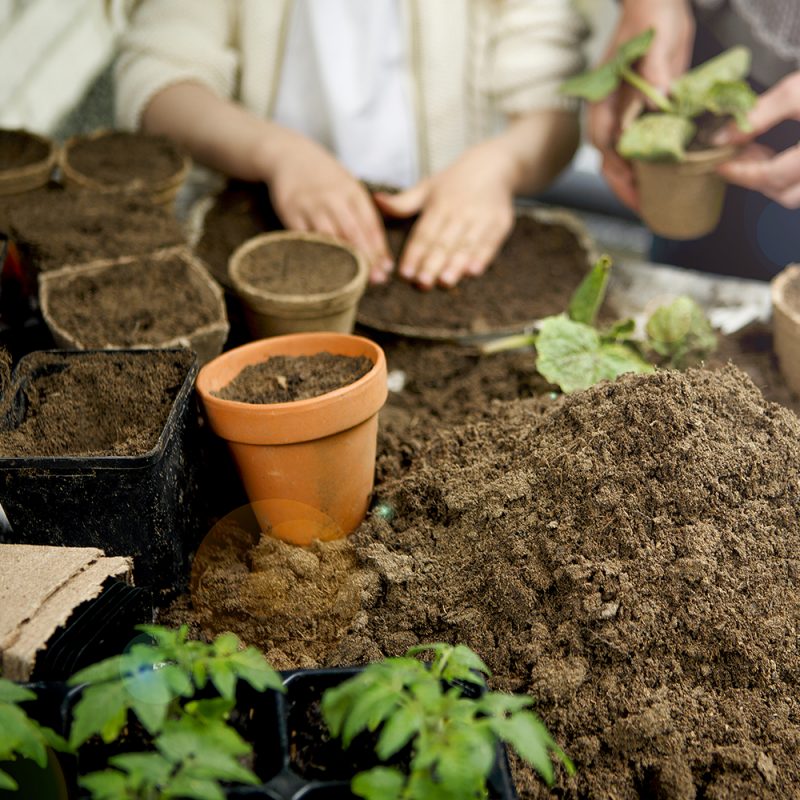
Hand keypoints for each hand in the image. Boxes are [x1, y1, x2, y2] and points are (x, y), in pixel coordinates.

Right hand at [265, 130, 392, 282]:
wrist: (290, 157)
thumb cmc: (326, 180)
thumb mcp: (350, 189)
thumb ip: (365, 218)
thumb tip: (383, 257)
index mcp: (353, 192)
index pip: (370, 224)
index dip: (379, 248)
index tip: (386, 269)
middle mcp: (333, 198)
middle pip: (353, 232)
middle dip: (366, 258)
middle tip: (376, 279)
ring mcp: (311, 205)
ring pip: (330, 237)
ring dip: (343, 260)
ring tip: (353, 280)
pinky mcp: (291, 213)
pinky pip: (305, 239)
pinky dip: (316, 255)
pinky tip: (324, 271)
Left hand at [373, 142, 515, 288]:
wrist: (494, 165)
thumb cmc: (454, 182)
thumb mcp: (427, 188)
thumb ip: (402, 202)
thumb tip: (375, 200)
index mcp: (439, 204)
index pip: (424, 233)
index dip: (414, 254)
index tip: (404, 273)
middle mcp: (460, 211)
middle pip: (443, 242)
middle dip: (432, 264)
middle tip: (422, 283)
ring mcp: (482, 217)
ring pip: (466, 245)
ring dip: (455, 265)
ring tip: (445, 282)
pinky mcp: (501, 223)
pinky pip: (490, 244)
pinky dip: (482, 258)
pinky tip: (472, 271)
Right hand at [588, 0, 694, 209]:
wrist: (656, 1)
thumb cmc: (650, 15)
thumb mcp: (654, 40)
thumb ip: (655, 70)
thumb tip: (659, 99)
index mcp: (604, 100)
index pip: (606, 144)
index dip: (619, 172)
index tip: (636, 192)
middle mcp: (610, 113)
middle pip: (611, 160)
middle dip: (626, 188)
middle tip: (647, 210)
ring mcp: (624, 114)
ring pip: (623, 157)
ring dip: (636, 181)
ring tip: (656, 203)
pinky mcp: (641, 111)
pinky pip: (641, 145)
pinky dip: (650, 164)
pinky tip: (665, 177)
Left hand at [714, 72, 799, 207]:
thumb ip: (761, 112)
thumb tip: (722, 138)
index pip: (776, 175)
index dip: (744, 171)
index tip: (720, 158)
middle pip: (788, 194)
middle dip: (755, 178)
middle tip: (733, 157)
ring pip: (796, 196)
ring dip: (770, 182)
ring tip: (755, 155)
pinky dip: (786, 179)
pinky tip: (775, 158)